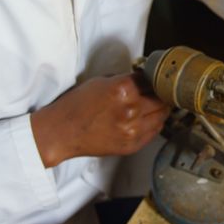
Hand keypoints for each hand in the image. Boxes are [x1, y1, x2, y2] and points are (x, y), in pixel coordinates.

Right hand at [31, 73, 169, 166]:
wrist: (62, 131)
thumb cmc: (77, 105)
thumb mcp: (101, 82)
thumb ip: (126, 80)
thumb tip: (144, 79)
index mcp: (124, 89)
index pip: (152, 80)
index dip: (154, 79)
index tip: (155, 80)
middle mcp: (131, 109)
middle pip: (161, 98)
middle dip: (160, 94)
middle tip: (159, 92)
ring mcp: (133, 129)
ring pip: (162, 116)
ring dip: (160, 109)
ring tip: (155, 105)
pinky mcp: (132, 144)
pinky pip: (154, 131)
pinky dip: (154, 123)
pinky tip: (148, 119)